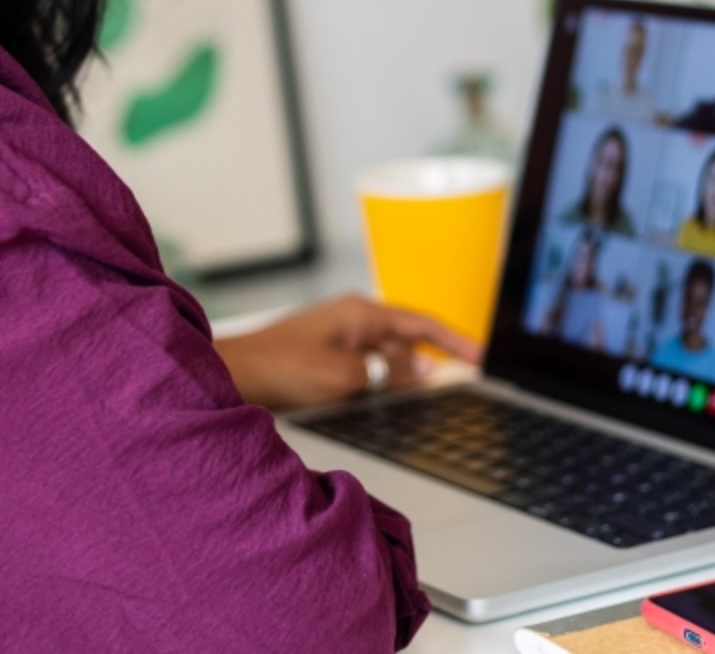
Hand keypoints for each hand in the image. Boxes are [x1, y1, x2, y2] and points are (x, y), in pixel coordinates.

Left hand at [213, 294, 482, 411]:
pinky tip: (379, 401)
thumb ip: (390, 373)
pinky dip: (380, 383)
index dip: (455, 341)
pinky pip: (367, 368)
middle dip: (427, 364)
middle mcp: (352, 320)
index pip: (423, 322)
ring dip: (401, 377)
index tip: (481, 357)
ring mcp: (339, 338)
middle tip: (452, 386)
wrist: (233, 376)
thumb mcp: (345, 375)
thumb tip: (425, 371)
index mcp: (361, 313)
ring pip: (387, 357)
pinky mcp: (327, 357)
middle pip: (407, 340)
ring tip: (411, 399)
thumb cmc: (280, 368)